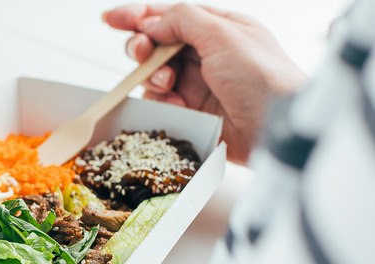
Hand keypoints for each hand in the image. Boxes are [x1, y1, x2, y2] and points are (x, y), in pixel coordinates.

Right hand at [102, 4, 308, 164]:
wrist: (276, 127)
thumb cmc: (263, 76)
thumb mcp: (223, 34)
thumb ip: (182, 20)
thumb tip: (151, 23)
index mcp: (218, 27)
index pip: (170, 15)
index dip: (137, 15)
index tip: (110, 19)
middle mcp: (206, 53)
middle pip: (156, 43)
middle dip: (142, 46)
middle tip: (141, 53)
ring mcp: (197, 84)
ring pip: (153, 73)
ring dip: (153, 76)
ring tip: (166, 83)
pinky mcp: (191, 111)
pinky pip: (160, 102)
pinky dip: (162, 101)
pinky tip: (178, 105)